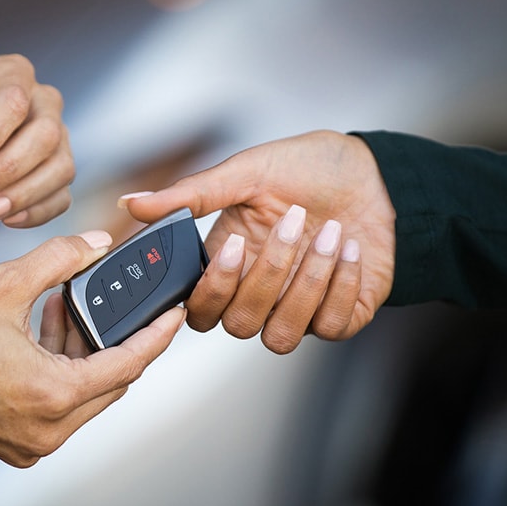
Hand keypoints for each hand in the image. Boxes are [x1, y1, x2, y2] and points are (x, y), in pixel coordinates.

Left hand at [0, 54, 72, 227]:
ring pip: (60, 168)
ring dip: (22, 195)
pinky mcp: (55, 174)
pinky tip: (4, 218)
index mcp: (8, 74)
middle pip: (46, 135)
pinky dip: (35, 213)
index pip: (15, 100)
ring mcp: (55, 139)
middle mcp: (41, 102)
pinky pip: (60, 197)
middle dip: (8, 170)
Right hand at [0, 232, 185, 466]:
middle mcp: (48, 430)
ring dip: (83, 353)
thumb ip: (58, 259)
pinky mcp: (14, 444)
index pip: (127, 364)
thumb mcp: (3, 285)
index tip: (174, 314)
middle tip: (112, 301)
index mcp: (53, 396)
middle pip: (109, 382)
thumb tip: (96, 242)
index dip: (155, 335)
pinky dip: (60, 372)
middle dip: (113, 339)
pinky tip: (43, 332)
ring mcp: (31, 443)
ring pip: (83, 395)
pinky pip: (57, 407)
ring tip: (62, 306)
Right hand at [122, 131, 395, 352]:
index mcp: (227, 265)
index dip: (210, 291)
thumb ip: (189, 196)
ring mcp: (298, 310)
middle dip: (268, 273)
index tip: (233, 247)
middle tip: (292, 220)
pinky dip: (342, 286)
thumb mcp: (246, 173)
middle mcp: (258, 295)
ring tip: (331, 232)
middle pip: (239, 323)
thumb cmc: (308, 170)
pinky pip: (330, 327)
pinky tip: (351, 247)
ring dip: (306, 284)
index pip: (199, 310)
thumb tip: (130, 203)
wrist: (375, 172)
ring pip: (281, 335)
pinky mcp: (340, 316)